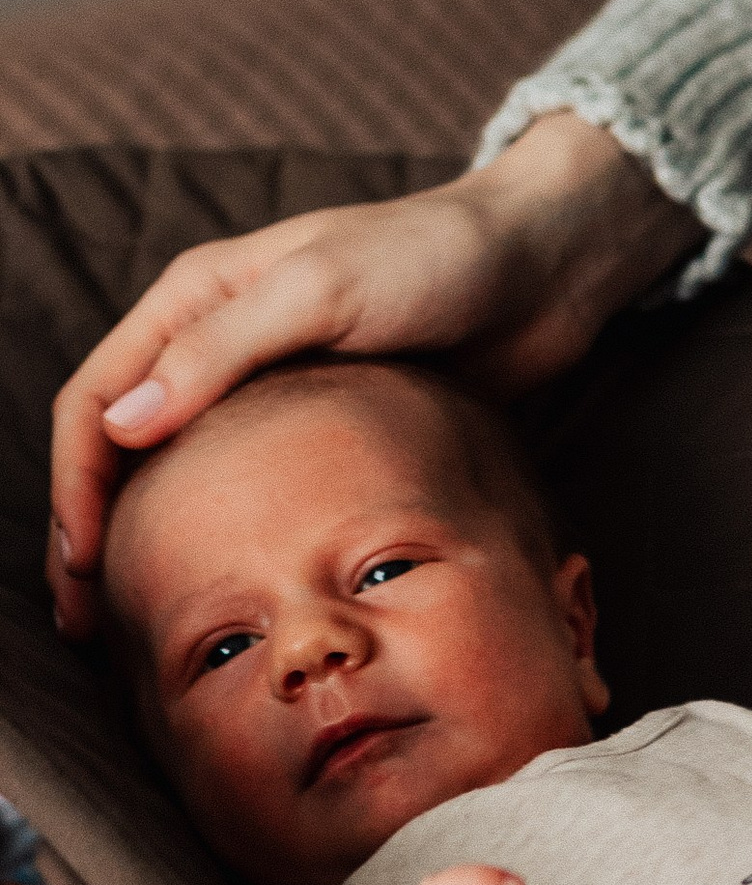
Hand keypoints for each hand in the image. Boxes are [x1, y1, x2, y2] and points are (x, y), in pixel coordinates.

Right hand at [48, 112, 699, 635]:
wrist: (543, 269)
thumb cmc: (436, 257)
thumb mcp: (324, 290)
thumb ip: (223, 349)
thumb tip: (124, 422)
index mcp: (198, 295)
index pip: (96, 399)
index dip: (74, 487)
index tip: (81, 571)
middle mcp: (218, 339)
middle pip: (120, 445)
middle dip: (93, 531)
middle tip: (88, 626)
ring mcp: (269, 386)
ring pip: (180, 475)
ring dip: (148, 542)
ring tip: (138, 627)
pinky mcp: (324, 424)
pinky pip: (250, 488)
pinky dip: (221, 537)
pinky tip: (228, 591)